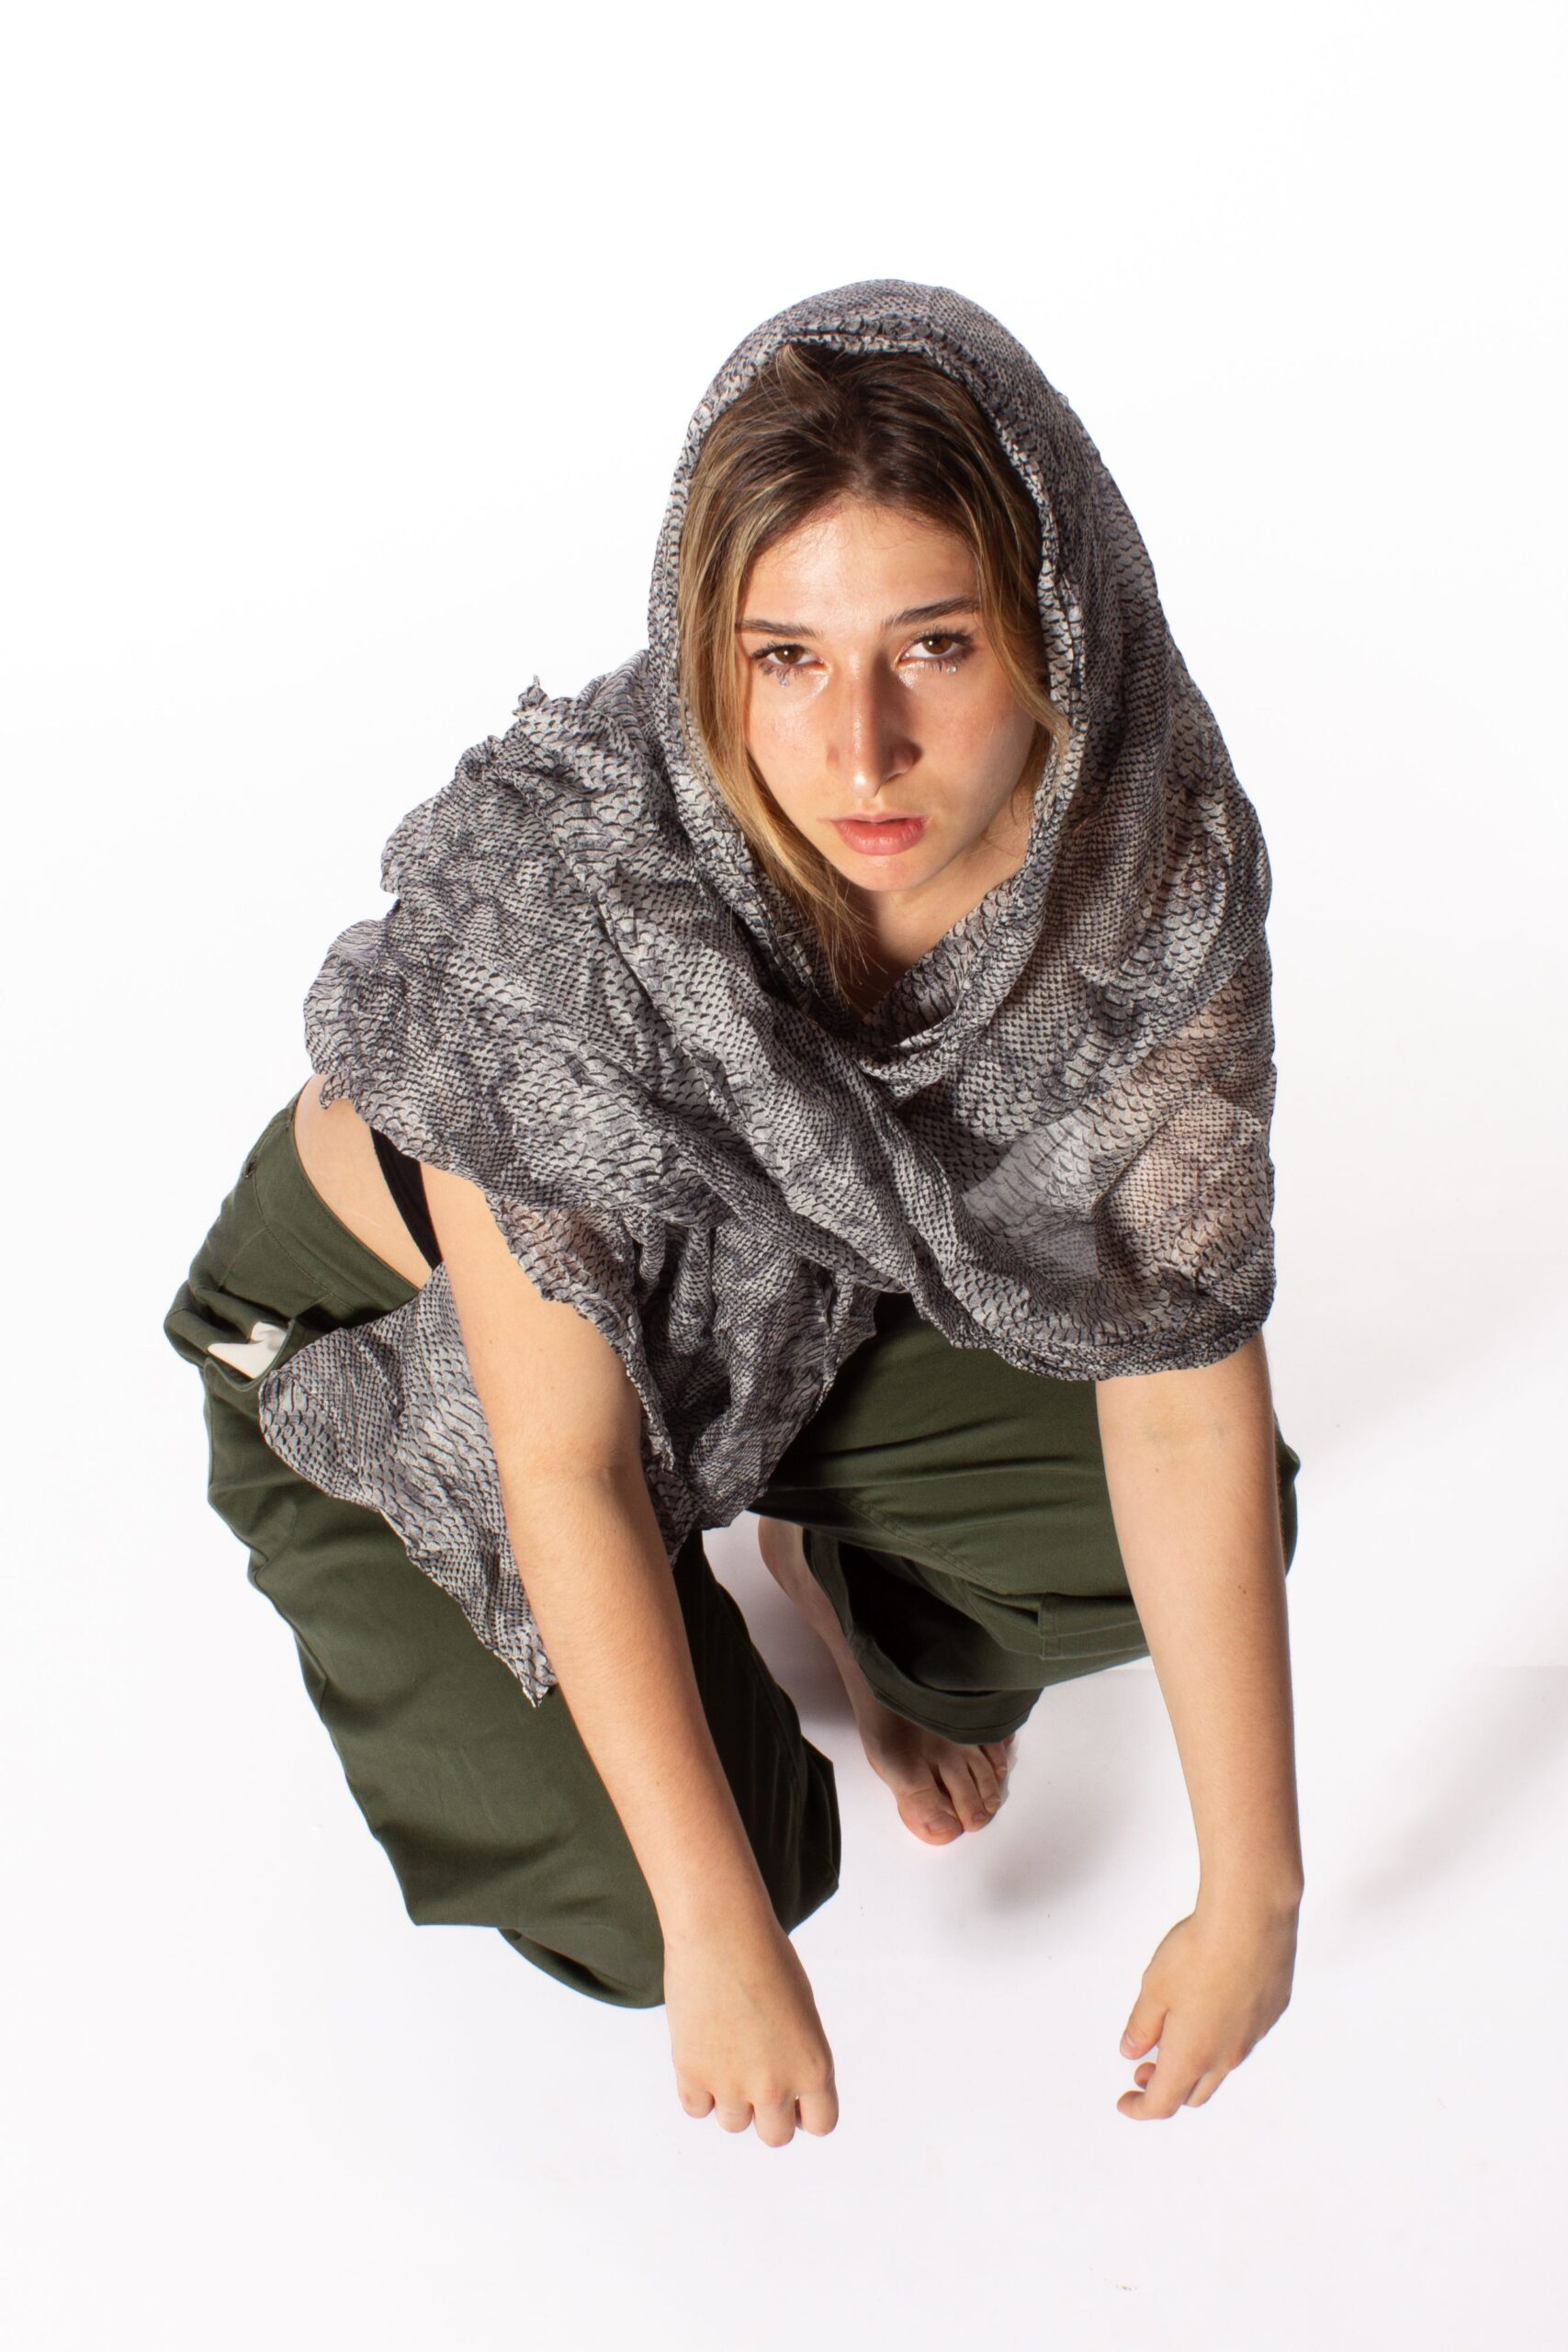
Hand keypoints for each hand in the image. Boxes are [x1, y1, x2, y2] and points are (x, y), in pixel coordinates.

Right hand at [663, 1910, 838, 2146]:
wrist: (722, 1931)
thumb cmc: (766, 1958)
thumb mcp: (803, 2011)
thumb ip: (799, 2056)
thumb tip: (784, 2089)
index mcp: (814, 2068)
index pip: (821, 2124)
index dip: (806, 2111)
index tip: (795, 2098)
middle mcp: (776, 2086)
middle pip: (775, 2136)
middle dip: (768, 2113)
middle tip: (756, 2078)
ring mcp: (731, 2084)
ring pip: (733, 2124)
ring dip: (731, 2099)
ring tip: (728, 2055)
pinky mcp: (692, 2074)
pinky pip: (696, 2108)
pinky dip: (698, 2089)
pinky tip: (704, 2053)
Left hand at [1115, 1894, 1298, 2119]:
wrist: (1250, 1920)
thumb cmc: (1198, 1953)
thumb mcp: (1153, 1990)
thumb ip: (1141, 2027)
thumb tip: (1132, 2052)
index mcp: (1192, 2056)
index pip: (1163, 2102)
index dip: (1140, 2108)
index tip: (1126, 2103)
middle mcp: (1226, 2055)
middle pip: (1194, 2093)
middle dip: (1167, 2088)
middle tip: (1145, 2070)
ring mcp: (1253, 2035)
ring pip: (1221, 2067)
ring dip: (1195, 2064)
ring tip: (1175, 2038)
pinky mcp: (1272, 2011)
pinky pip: (1244, 2037)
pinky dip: (1222, 2037)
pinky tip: (1211, 2008)